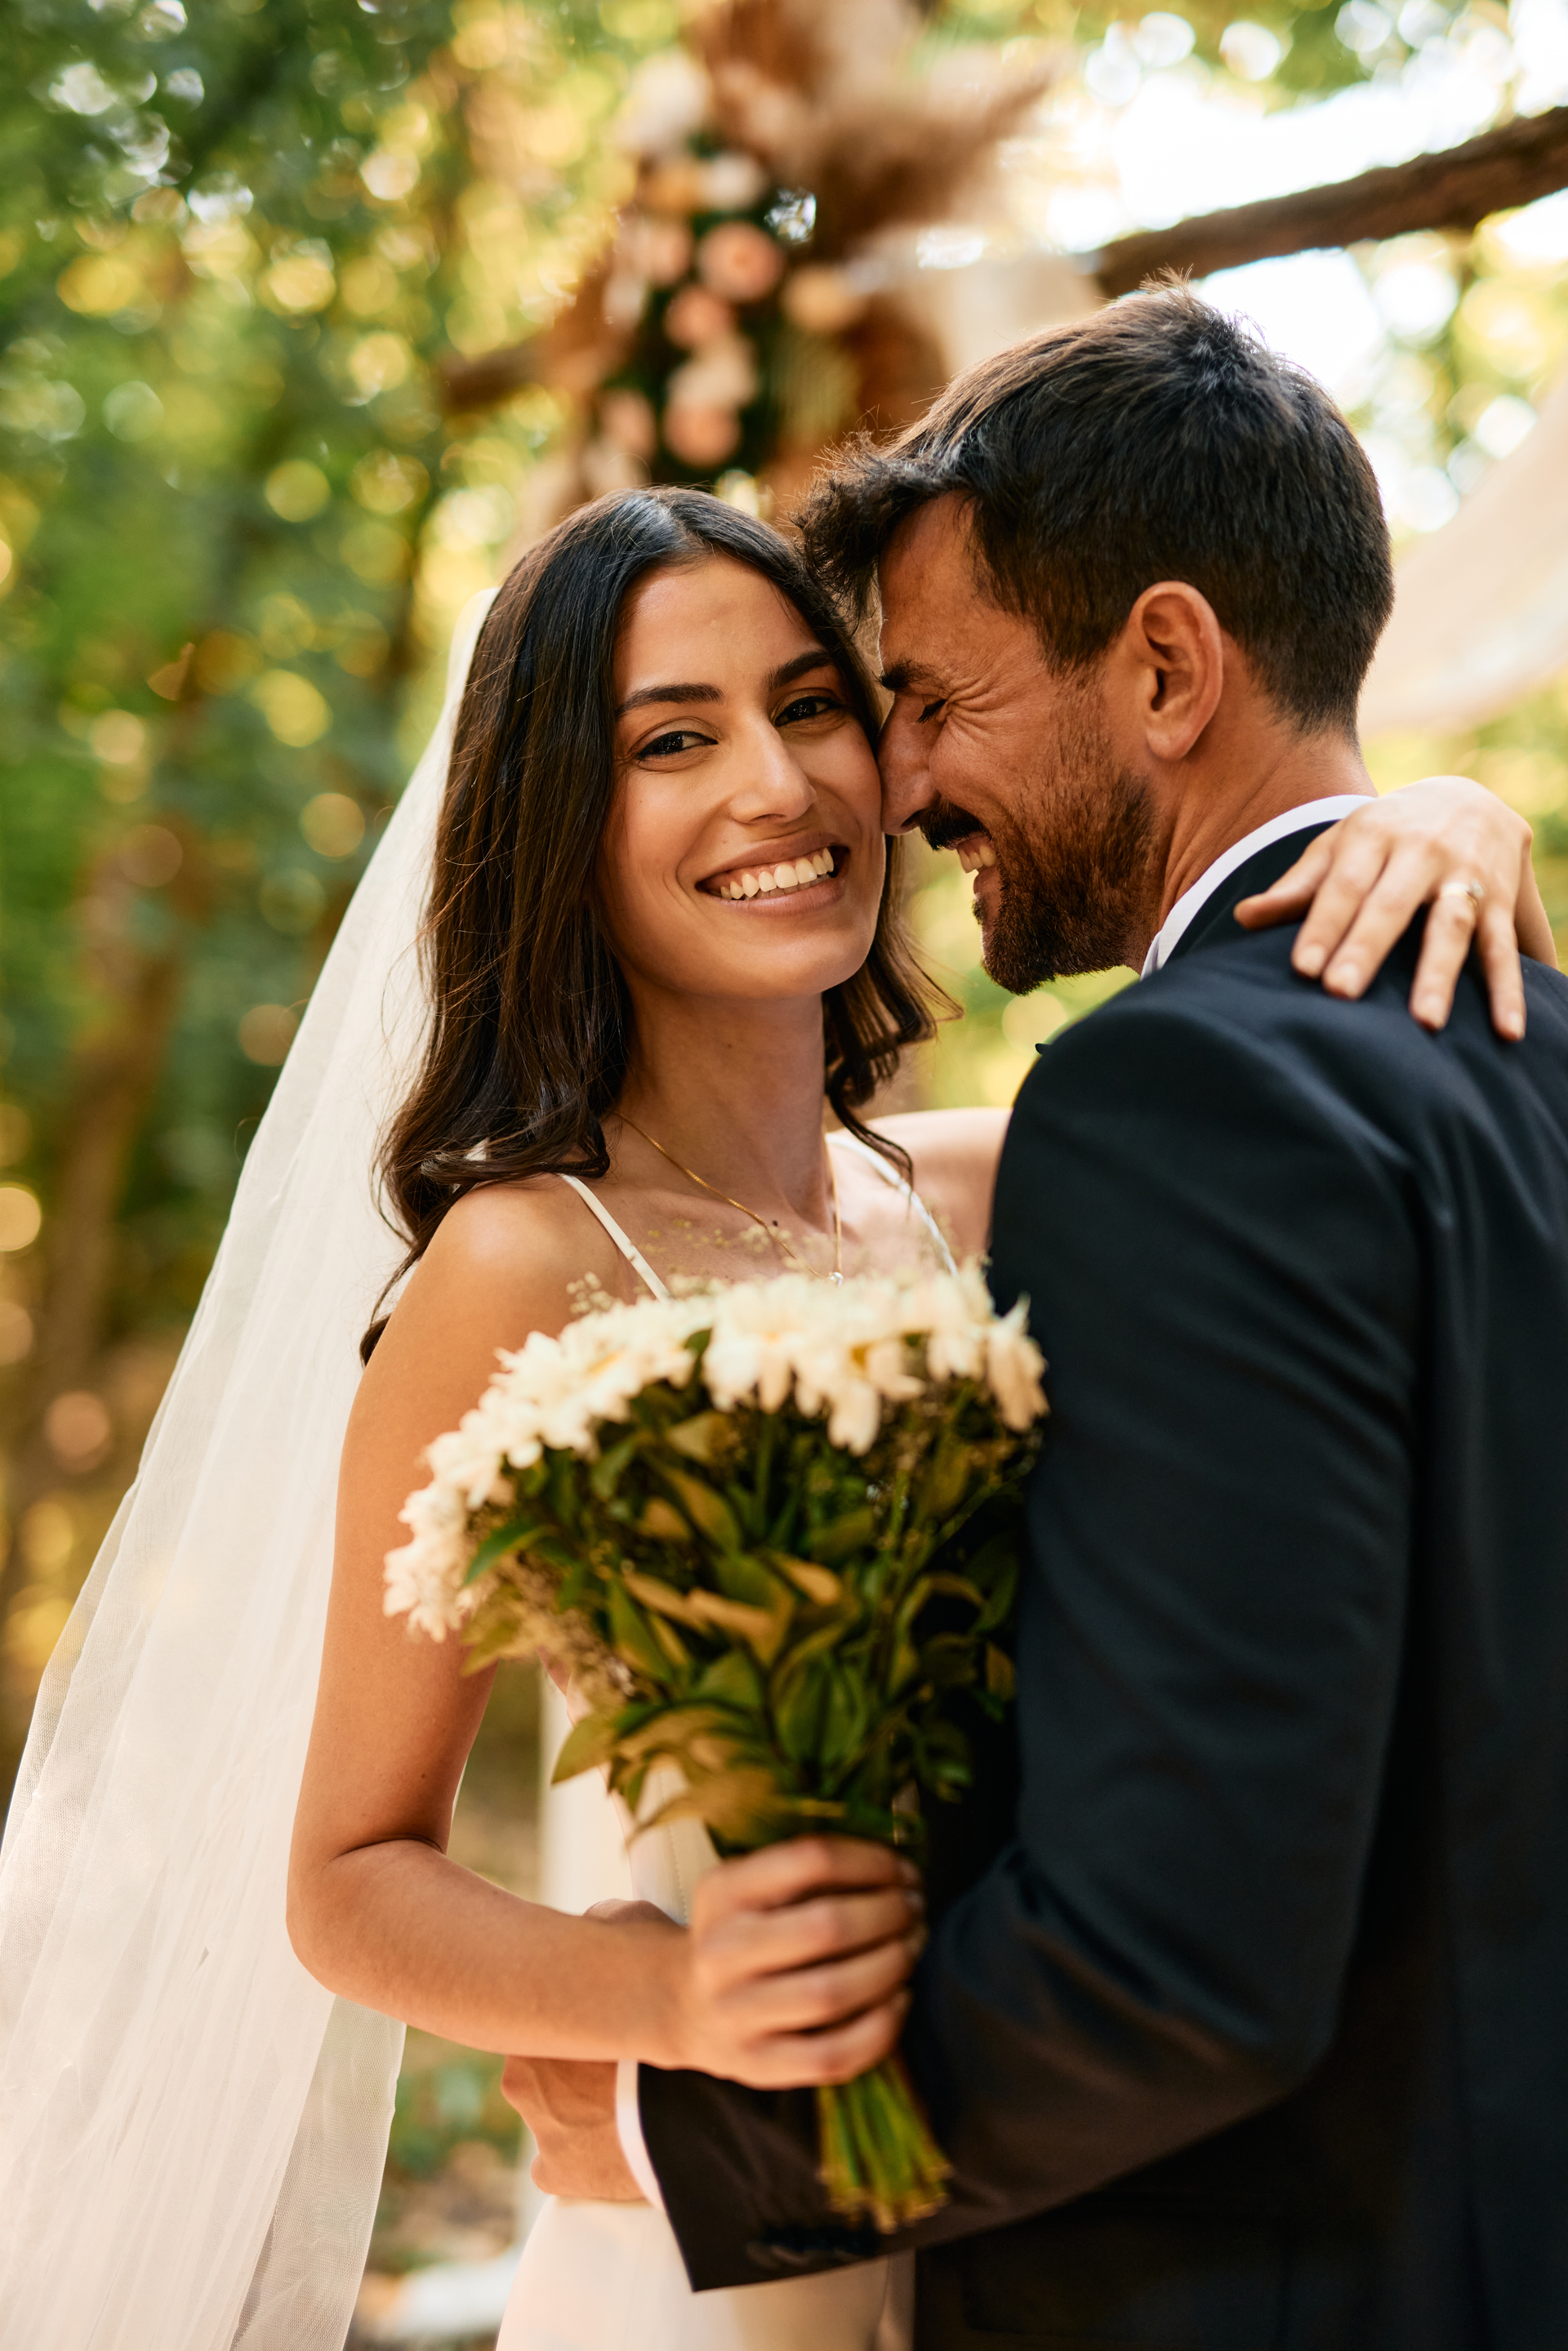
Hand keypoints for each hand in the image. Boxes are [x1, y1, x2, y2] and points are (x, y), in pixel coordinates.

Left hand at [500, 1897, 663, 2202]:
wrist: (693, 2104)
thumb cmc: (670, 2011)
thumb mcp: (645, 1943)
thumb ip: (609, 1924)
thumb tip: (591, 1913)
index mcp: (536, 2023)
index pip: (539, 2011)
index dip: (571, 2014)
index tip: (599, 2020)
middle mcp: (522, 2075)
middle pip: (541, 2063)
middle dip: (570, 2064)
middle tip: (615, 2064)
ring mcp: (536, 2128)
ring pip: (548, 2113)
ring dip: (576, 2109)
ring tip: (623, 2105)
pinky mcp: (554, 2173)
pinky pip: (558, 2165)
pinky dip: (581, 2158)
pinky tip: (613, 2145)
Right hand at [667, 1836, 924, 2090]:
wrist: (681, 2004)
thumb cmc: (739, 1932)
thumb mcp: (748, 1885)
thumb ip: (806, 1870)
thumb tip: (896, 1867)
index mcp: (722, 1891)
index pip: (810, 1860)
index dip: (871, 1862)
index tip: (903, 1870)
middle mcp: (722, 1952)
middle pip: (827, 1927)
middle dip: (889, 1914)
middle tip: (914, 1909)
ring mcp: (736, 2015)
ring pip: (833, 1993)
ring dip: (891, 1966)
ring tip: (911, 1948)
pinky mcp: (757, 2067)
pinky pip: (833, 2055)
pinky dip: (880, 2027)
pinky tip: (899, 1998)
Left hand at [1234, 777, 1555, 1039]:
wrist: (1468, 796)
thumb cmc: (1384, 834)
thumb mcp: (1340, 847)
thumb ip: (1297, 887)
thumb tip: (1242, 917)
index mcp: (1373, 836)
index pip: (1343, 886)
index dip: (1322, 925)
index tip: (1302, 969)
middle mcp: (1421, 851)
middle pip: (1391, 906)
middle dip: (1367, 948)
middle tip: (1341, 994)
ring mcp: (1465, 874)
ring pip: (1451, 926)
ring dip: (1439, 975)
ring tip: (1426, 1023)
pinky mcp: (1500, 900)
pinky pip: (1502, 947)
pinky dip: (1509, 989)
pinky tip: (1506, 1030)